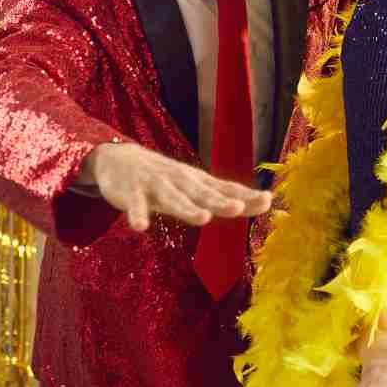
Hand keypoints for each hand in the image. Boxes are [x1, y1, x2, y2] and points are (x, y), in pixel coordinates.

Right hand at [80, 142, 270, 230]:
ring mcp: (156, 186)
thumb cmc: (168, 178)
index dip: (245, 196)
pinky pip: (135, 206)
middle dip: (220, 201)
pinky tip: (140, 227)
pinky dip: (137, 215)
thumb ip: (225, 195)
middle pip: (203, 194)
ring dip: (187, 208)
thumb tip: (263, 201)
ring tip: (203, 218)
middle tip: (237, 208)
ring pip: (174, 199)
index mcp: (199, 182)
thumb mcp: (196, 185)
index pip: (227, 189)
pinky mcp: (132, 193)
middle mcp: (182, 182)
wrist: (120, 159)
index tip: (267, 200)